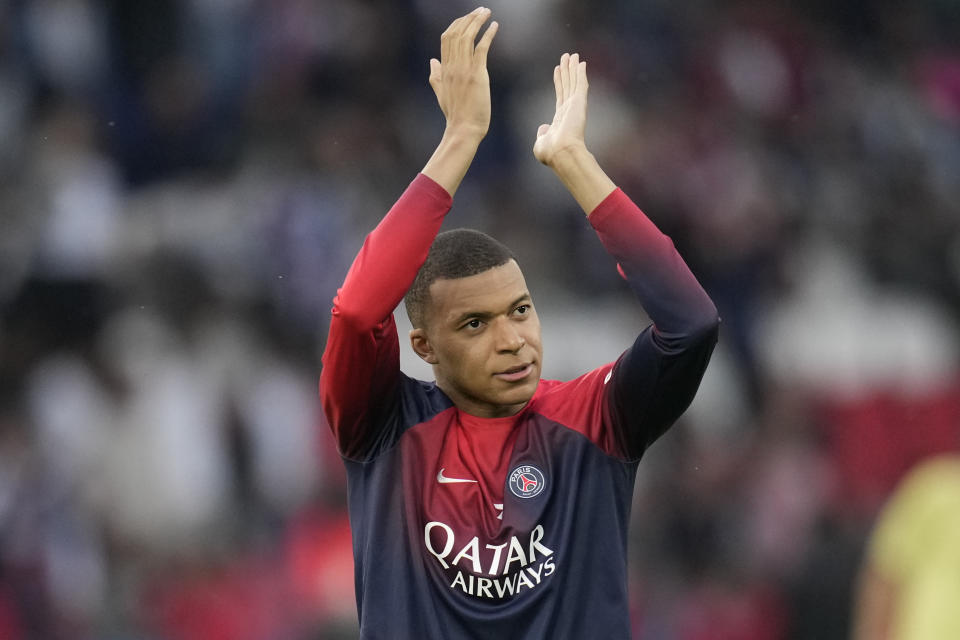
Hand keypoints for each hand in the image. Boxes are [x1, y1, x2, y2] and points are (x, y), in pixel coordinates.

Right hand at [429, 7, 498, 140]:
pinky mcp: (477, 75)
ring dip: (477, 21)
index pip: (447, 38)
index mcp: (444, 69)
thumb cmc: (455, 115)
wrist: (464, 129)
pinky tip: (494, 26)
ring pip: (467, 37)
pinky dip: (488, 35)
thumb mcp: (441, 93)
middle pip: (456, 33)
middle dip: (468, 18)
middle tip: (480, 10)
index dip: (457, 24)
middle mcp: (452, 66)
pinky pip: (481, 48)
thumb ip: (435, 76)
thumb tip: (432, 61)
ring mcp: (464, 70)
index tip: (467, 18)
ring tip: (487, 12)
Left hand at [533, 53, 587, 166]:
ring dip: (573, 68)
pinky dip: (580, 73)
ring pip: (574, 82)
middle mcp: (569, 111)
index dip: (559, 82)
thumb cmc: (551, 153)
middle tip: (567, 57)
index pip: (560, 96)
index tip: (558, 70)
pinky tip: (581, 63)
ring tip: (572, 55)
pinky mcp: (579, 103)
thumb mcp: (541, 143)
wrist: (561, 153)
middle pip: (568, 86)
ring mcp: (575, 106)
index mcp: (561, 120)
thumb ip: (542, 134)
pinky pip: (580, 84)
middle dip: (567, 71)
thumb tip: (544, 127)